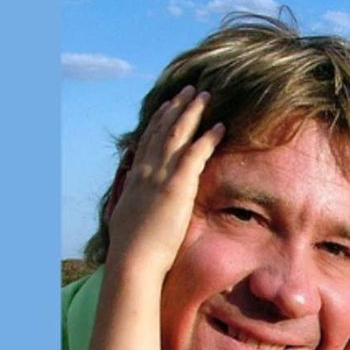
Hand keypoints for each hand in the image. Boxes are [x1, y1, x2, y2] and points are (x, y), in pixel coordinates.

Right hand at [105, 85, 223, 276]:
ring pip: (177, 134)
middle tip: (190, 90)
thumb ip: (135, 205)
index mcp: (135, 178)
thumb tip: (135, 206)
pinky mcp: (176, 186)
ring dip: (192, 112)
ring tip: (205, 96)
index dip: (159, 121)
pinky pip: (195, 154)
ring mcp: (160, 176)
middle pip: (162, 130)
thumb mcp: (129, 219)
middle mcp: (146, 170)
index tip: (168, 106)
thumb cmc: (133, 248)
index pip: (147, 141)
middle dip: (177, 107)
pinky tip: (220, 126)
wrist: (133, 259)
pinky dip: (208, 138)